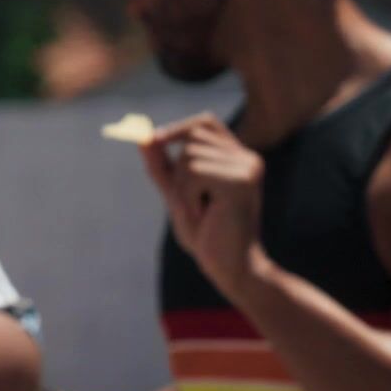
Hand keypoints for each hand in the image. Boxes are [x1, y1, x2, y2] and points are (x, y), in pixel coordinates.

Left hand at [141, 114, 271, 298]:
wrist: (231, 267)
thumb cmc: (207, 235)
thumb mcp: (178, 195)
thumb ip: (162, 168)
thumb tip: (143, 138)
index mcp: (237, 158)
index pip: (205, 123)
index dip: (178, 128)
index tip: (154, 141)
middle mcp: (247, 157)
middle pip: (192, 138)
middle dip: (178, 172)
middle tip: (191, 205)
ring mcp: (247, 166)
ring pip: (190, 157)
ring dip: (182, 190)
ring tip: (200, 214)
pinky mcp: (242, 180)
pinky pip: (194, 174)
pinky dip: (188, 198)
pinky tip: (205, 217)